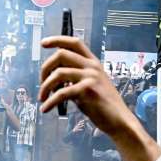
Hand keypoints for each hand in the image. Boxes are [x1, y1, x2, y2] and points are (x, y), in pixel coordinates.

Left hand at [39, 36, 159, 160]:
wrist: (119, 120)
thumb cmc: (102, 105)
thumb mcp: (89, 85)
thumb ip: (74, 79)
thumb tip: (54, 78)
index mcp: (93, 62)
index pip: (74, 42)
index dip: (57, 40)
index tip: (43, 43)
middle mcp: (92, 66)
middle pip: (61, 54)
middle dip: (45, 68)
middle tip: (41, 83)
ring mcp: (90, 77)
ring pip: (58, 73)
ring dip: (45, 87)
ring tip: (42, 99)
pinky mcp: (87, 90)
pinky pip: (61, 93)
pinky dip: (50, 102)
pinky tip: (45, 109)